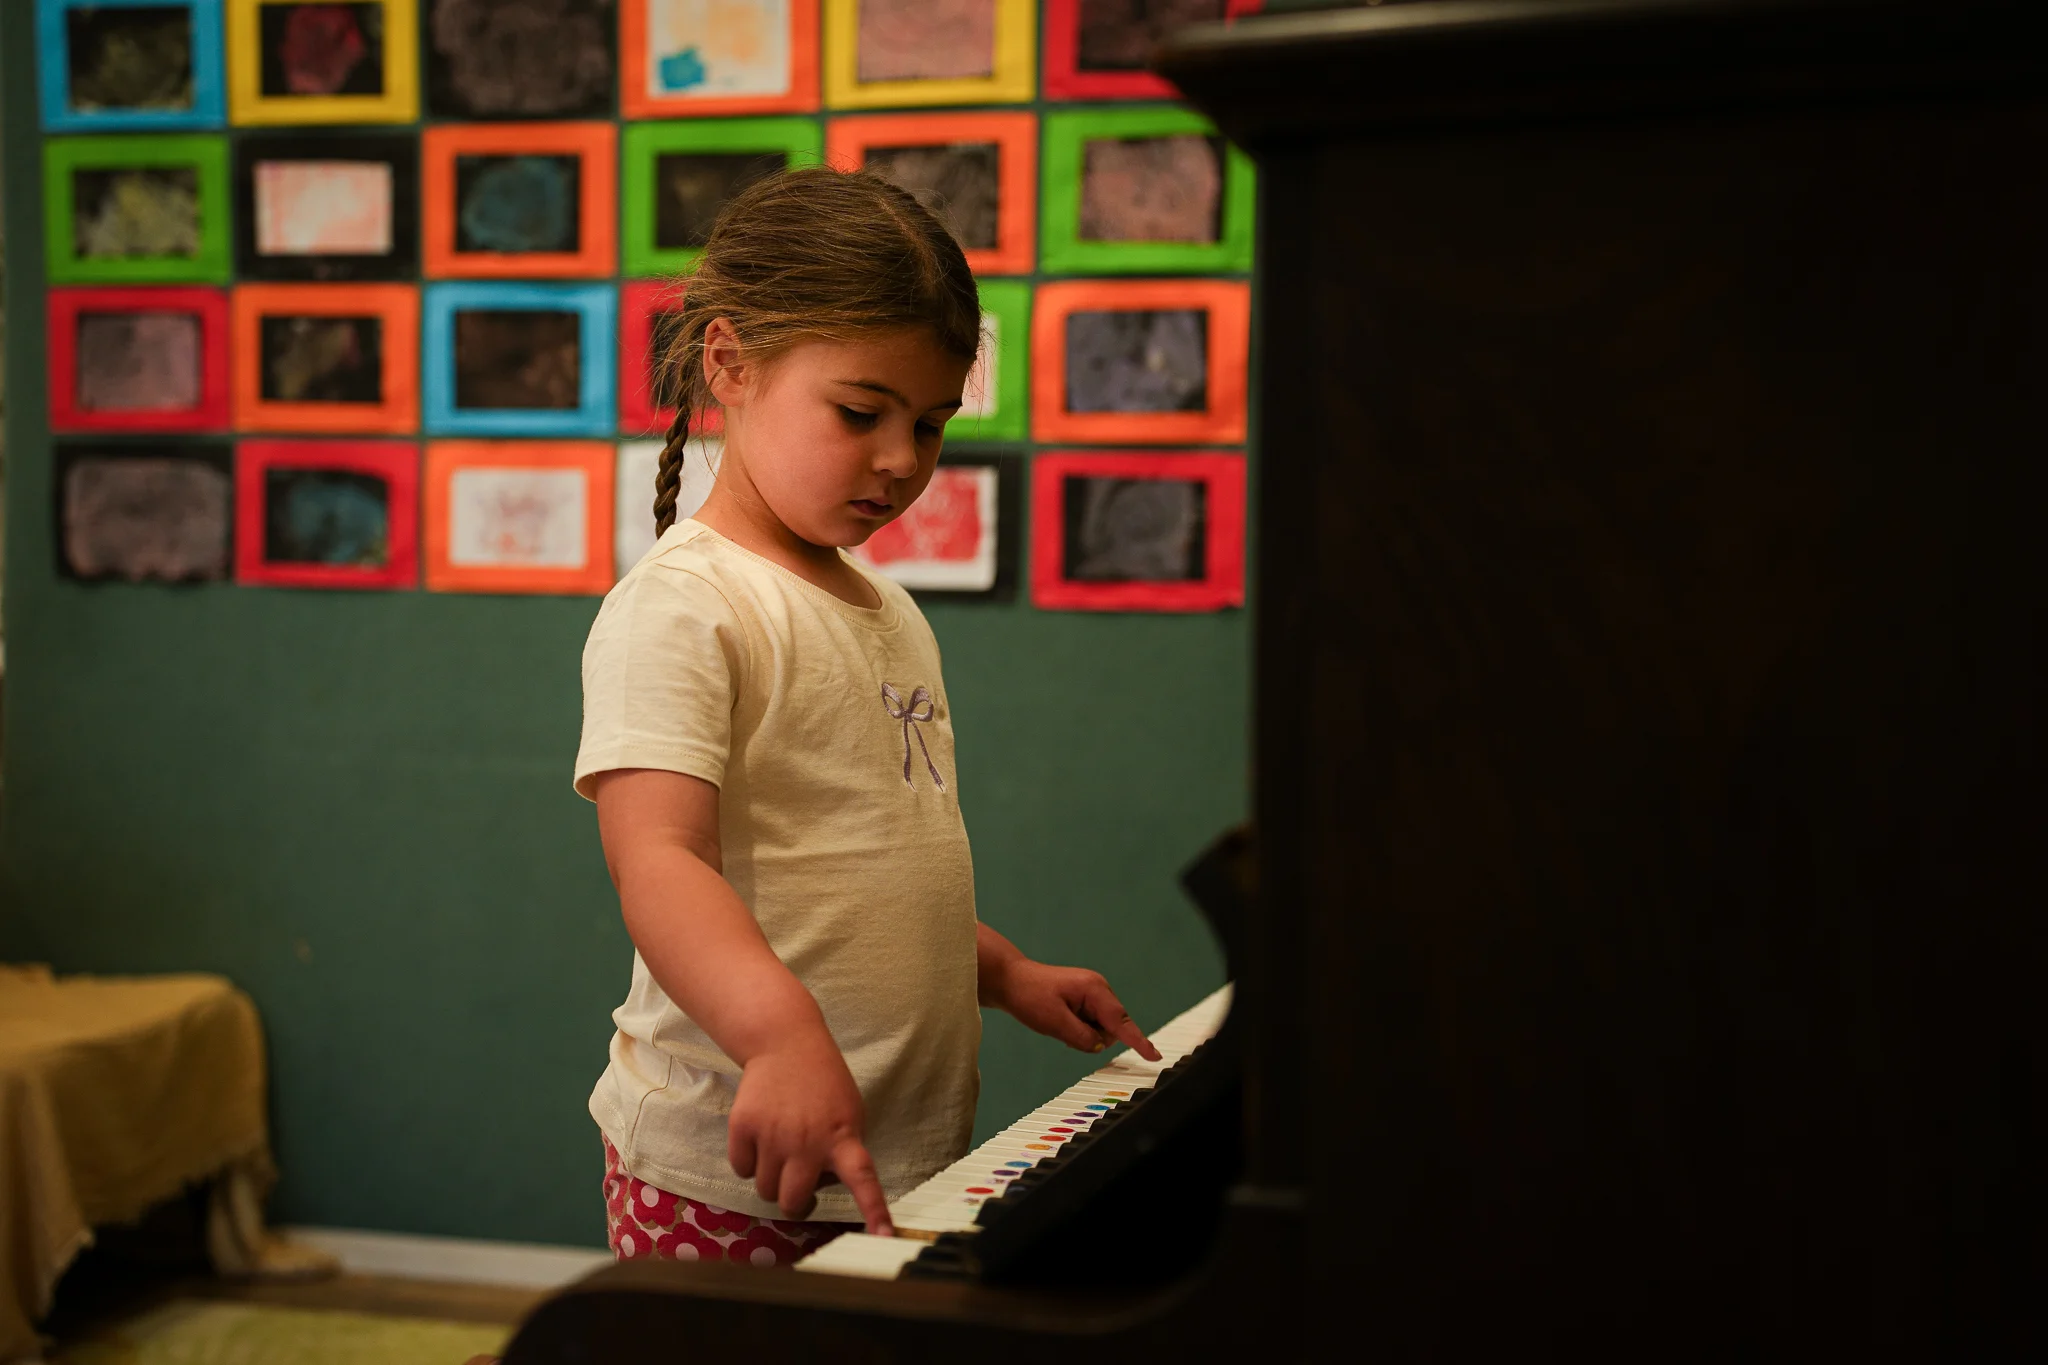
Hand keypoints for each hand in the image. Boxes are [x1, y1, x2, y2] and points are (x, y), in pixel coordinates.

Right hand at [727, 1033, 893, 1235]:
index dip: (874, 1210)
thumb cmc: (823, 1084)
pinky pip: (741, 1169)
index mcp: (843, 1138)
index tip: (883, 1235)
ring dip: (772, 1180)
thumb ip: (843, 1151)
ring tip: (781, 1152)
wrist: (785, 1044)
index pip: (864, 1180)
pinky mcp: (743, 1127)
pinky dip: (749, 1162)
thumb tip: (824, 1187)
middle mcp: (807, 1142)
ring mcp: (773, 1135)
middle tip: (799, 1187)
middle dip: (795, 1201)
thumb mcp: (849, 1113)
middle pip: (792, 1203)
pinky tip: (760, 1138)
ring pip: (765, 1190)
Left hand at [987, 959, 1161, 1061]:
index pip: (1122, 1022)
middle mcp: (1098, 989)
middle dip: (1093, 1037)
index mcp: (1095, 990)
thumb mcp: (1055, 1023)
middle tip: (1063, 1031)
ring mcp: (1091, 992)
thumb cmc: (1029, 996)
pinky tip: (1060, 1021)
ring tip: (1058, 1023)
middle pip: (1111, 1027)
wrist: (1009, 979)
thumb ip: (1082, 1038)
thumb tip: (1099, 1046)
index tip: (1154, 1055)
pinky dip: (1079, 1028)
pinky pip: (1090, 1022)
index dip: (1138, 1041)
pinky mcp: (1083, 998)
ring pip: (1100, 1027)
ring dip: (1084, 1033)